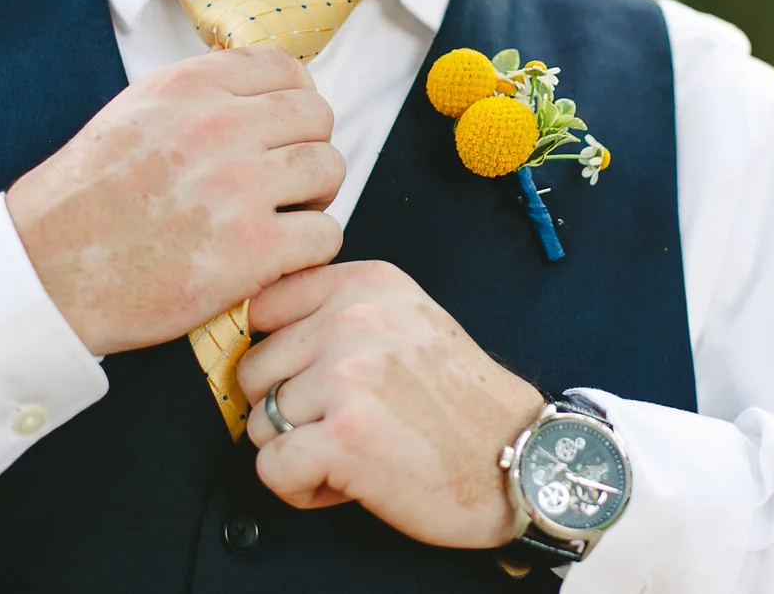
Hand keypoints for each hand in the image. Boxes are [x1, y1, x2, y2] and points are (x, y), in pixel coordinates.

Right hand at [6, 46, 344, 355]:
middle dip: (306, 148)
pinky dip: (309, 250)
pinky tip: (275, 259)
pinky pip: (325, 235)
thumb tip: (268, 84)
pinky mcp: (252, 251)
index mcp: (188, 87)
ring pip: (329, 170)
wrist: (45, 276)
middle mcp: (218, 127)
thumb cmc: (88, 201)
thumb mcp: (134, 113)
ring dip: (313, 198)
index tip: (281, 131)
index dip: (293, 100)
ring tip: (279, 218)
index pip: (286, 67)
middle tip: (280, 183)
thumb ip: (202, 94)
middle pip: (317, 117)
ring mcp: (238, 188)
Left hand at [237, 261, 545, 548]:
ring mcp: (347, 375)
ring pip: (260, 424)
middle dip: (288, 410)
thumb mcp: (407, 321)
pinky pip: (272, 469)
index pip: (264, 306)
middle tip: (347, 423)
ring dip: (299, 451)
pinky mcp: (344, 435)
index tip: (314, 378)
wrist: (520, 457)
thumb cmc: (463, 403)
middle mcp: (354, 319)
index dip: (280, 356)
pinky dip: (303, 489)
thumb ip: (340, 313)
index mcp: (368, 284)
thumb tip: (261, 332)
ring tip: (356, 449)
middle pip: (254, 371)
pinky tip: (349, 480)